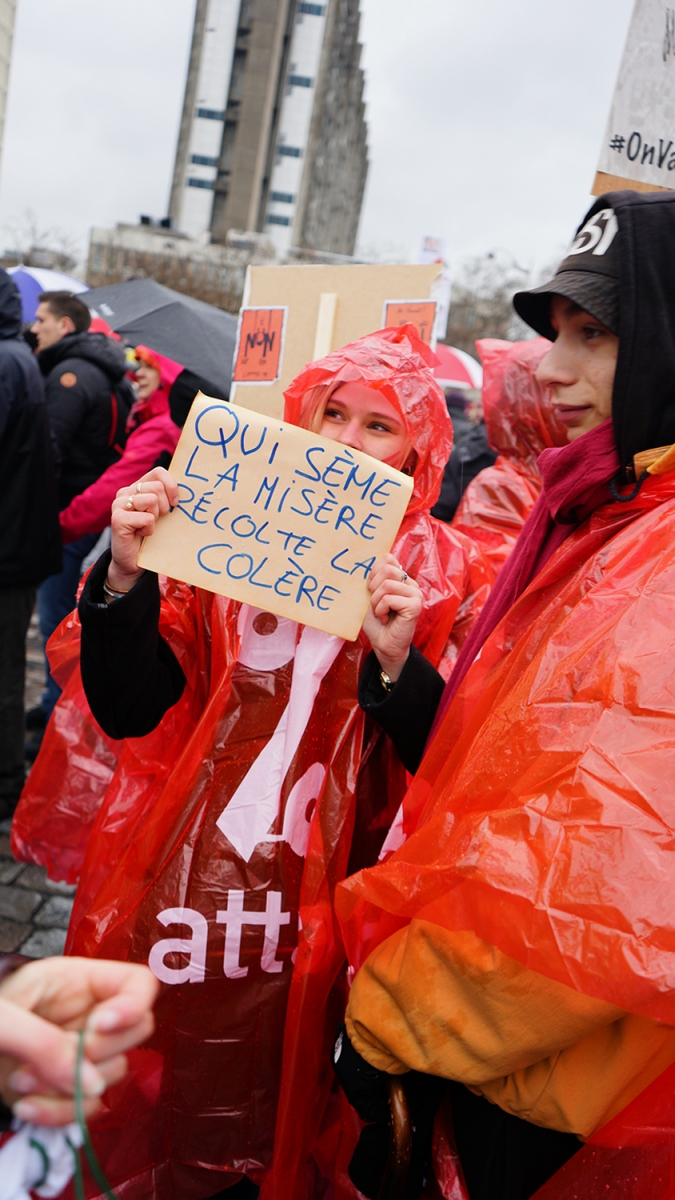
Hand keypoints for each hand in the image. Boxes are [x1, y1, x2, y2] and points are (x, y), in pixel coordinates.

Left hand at [0, 957, 157, 1126]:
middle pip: (137, 1031)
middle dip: (98, 1052)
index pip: (140, 983)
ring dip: (70, 1087)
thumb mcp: (3, 1017)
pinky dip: (59, 1113)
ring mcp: (82, 1053)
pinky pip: (89, 1108)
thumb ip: (45, 1041)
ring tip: (21, 1080)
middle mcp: (90, 1015)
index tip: (101, 1026)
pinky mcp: (68, 1088)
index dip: (133, 1005)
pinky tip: (24, 1106)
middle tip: (57, 1056)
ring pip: (114, 1074)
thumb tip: (92, 1083)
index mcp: (80, 980)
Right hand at [109, 467, 178, 589]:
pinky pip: (147, 518)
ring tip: (146, 527)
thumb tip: (190, 488)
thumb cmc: (150, 536)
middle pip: (157, 487)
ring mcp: (118, 504)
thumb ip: (167, 497)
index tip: (175, 504)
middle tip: (157, 520)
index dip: (171, 486)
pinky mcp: (118, 519)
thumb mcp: (160, 512)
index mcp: (136, 487)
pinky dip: (149, 529)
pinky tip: (141, 535)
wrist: (132, 561)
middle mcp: (125, 492)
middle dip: (164, 506)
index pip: (158, 472)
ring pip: (151, 500)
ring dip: (155, 518)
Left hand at [361, 554, 421, 680]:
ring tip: (380, 613)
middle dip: (373, 587)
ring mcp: (416, 594)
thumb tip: (368, 561)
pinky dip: (381, 610)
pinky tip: (386, 619)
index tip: (371, 590)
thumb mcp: (370, 596)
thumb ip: (373, 578)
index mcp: (401, 579)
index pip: (387, 558)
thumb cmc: (376, 622)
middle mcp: (411, 584)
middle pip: (387, 569)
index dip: (373, 573)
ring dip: (376, 602)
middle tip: (375, 604)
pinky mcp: (415, 605)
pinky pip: (389, 598)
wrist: (383, 644)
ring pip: (387, 584)